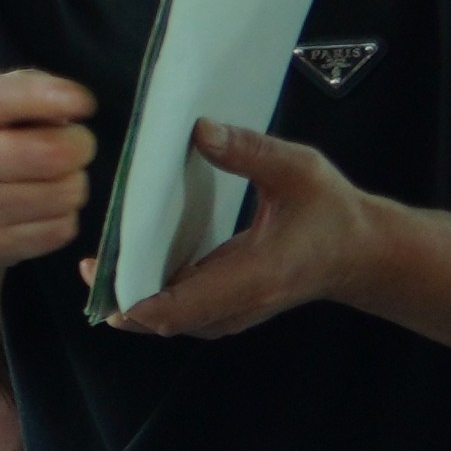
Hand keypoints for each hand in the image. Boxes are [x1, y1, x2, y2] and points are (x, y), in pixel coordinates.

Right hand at [0, 69, 103, 271]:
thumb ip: (29, 89)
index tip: (85, 104)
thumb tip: (77, 105)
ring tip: (50, 177)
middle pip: (54, 153)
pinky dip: (63, 216)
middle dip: (79, 145)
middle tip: (70, 145)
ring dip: (72, 182)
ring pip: (67, 193)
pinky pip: (63, 228)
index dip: (52, 99)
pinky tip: (40, 207)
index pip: (2, 100)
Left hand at [102, 117, 376, 339]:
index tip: (101, 277)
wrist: (360, 254)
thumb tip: (200, 130)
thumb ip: (250, 150)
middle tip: (89, 261)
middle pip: (162, 319)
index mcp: (253, 276)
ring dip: (130, 297)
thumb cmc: (331, 212)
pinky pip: (177, 311)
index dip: (135, 300)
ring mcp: (229, 313)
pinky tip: (128, 266)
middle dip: (120, 296)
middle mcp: (236, 305)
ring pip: (165, 320)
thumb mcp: (298, 169)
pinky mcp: (224, 309)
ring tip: (100, 262)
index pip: (182, 306)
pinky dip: (149, 295)